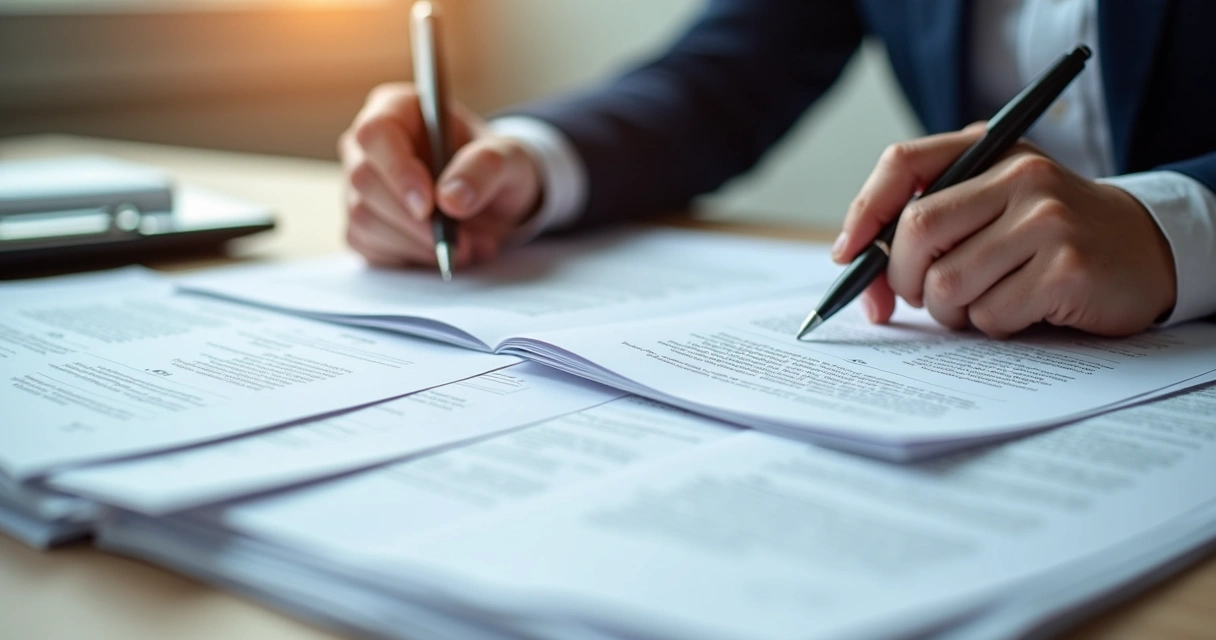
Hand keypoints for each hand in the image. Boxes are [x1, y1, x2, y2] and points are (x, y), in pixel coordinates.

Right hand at [339, 82, 543, 267]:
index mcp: (397, 109)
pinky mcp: (362, 225)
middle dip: (416, 221)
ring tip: (466, 246)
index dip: (398, 170)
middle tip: (463, 240)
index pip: (376, 133)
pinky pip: (369, 248)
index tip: (428, 206)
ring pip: (364, 220)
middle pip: (364, 181)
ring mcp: (359, 187)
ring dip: (419, 244)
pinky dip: (411, 258)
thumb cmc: (494, 168)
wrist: (493, 203)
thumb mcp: (508, 160)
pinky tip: (442, 251)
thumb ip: (485, 169)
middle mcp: (368, 146)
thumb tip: (450, 198)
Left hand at [833, 126, 1176, 337]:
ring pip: (947, 283)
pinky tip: (1020, 310)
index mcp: (990, 150)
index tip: (846, 254)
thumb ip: (929, 219)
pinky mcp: (1067, 270)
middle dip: (901, 278)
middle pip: (916, 232)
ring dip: (949, 311)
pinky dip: (991, 326)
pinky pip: (989, 315)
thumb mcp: (993, 202)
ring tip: (981, 302)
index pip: (903, 163)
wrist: (1143, 250)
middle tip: (917, 297)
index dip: (863, 211)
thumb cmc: (1046, 234)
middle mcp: (1020, 176)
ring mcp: (1047, 221)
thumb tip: (851, 262)